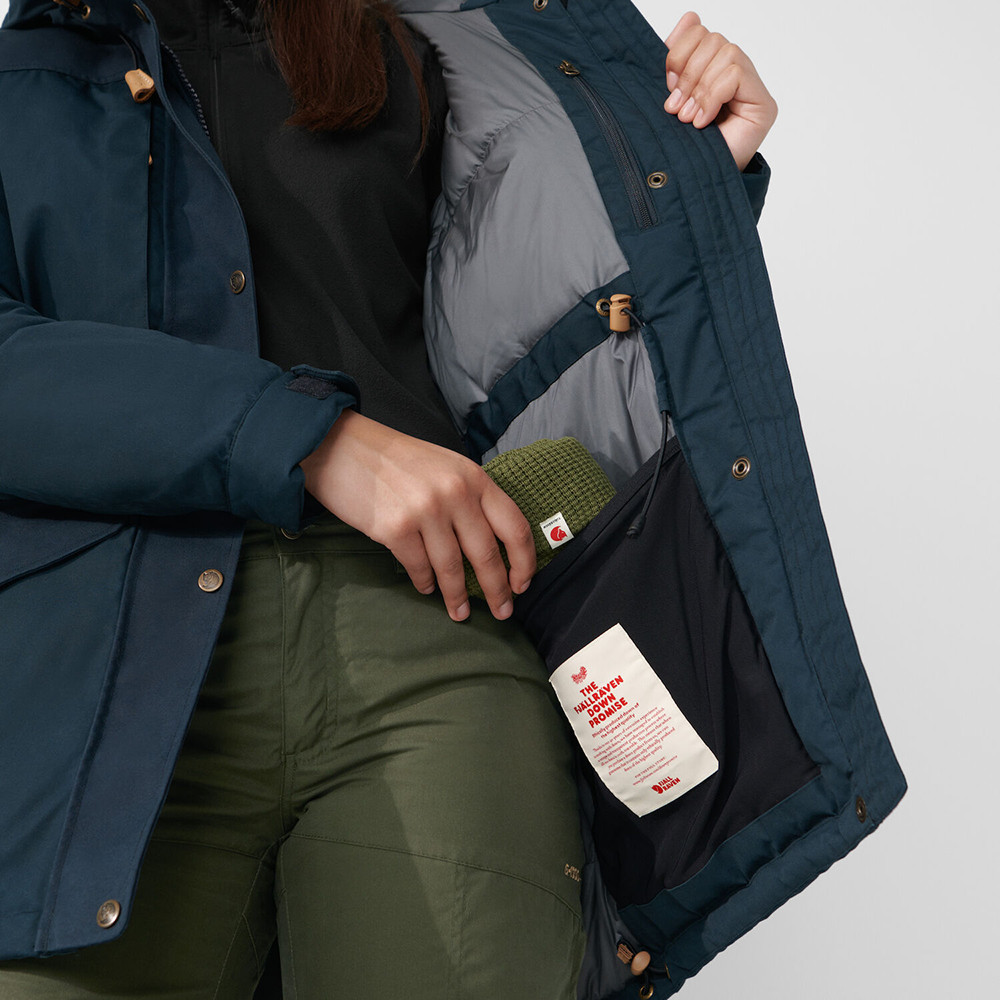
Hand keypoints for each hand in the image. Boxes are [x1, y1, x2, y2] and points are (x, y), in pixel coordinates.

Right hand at [300, 410, 535, 621]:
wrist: (342, 446)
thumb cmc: (395, 459)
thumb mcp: (446, 466)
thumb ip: (470, 497)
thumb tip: (492, 545)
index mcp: (473, 477)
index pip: (514, 526)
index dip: (524, 561)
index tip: (523, 584)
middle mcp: (454, 493)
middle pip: (487, 554)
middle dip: (497, 590)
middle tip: (503, 612)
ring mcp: (425, 511)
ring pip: (452, 568)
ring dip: (457, 596)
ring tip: (460, 612)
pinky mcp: (395, 528)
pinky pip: (419, 568)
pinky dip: (424, 583)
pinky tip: (426, 589)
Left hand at [663, 11, 777, 170]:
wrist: (692, 187)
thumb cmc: (681, 149)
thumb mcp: (671, 98)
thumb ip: (677, 61)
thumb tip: (689, 17)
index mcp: (711, 70)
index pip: (699, 31)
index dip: (679, 51)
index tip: (668, 85)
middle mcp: (736, 75)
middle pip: (713, 39)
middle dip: (687, 72)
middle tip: (675, 108)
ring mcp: (752, 89)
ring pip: (726, 52)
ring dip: (700, 88)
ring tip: (688, 118)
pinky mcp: (764, 104)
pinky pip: (736, 73)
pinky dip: (713, 96)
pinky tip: (703, 122)